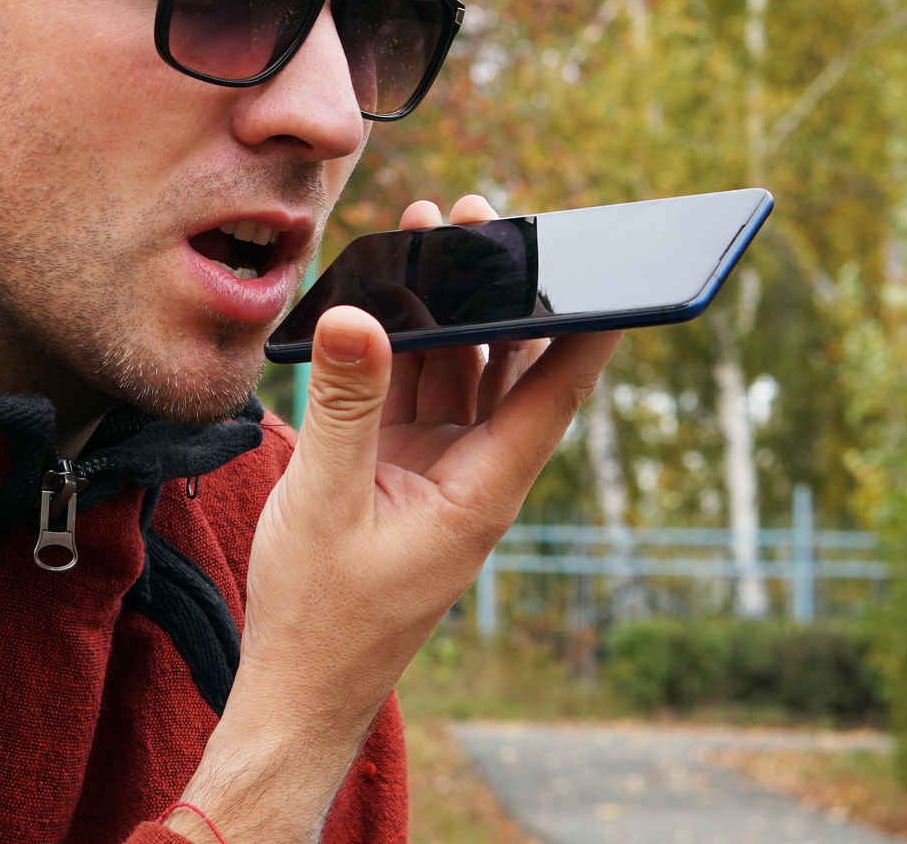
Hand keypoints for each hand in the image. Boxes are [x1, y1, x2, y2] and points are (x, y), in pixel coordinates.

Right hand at [168, 197, 621, 843]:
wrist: (297, 692)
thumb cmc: (322, 618)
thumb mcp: (326, 502)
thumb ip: (344, 406)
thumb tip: (355, 315)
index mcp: (481, 492)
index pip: (552, 394)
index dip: (585, 328)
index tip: (608, 263)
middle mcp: (471, 474)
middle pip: (509, 367)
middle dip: (503, 291)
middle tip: (487, 215)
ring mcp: (436, 472)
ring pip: (460, 371)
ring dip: (451, 307)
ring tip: (436, 229)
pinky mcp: (398, 472)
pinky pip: (414, 392)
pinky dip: (405, 343)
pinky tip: (388, 294)